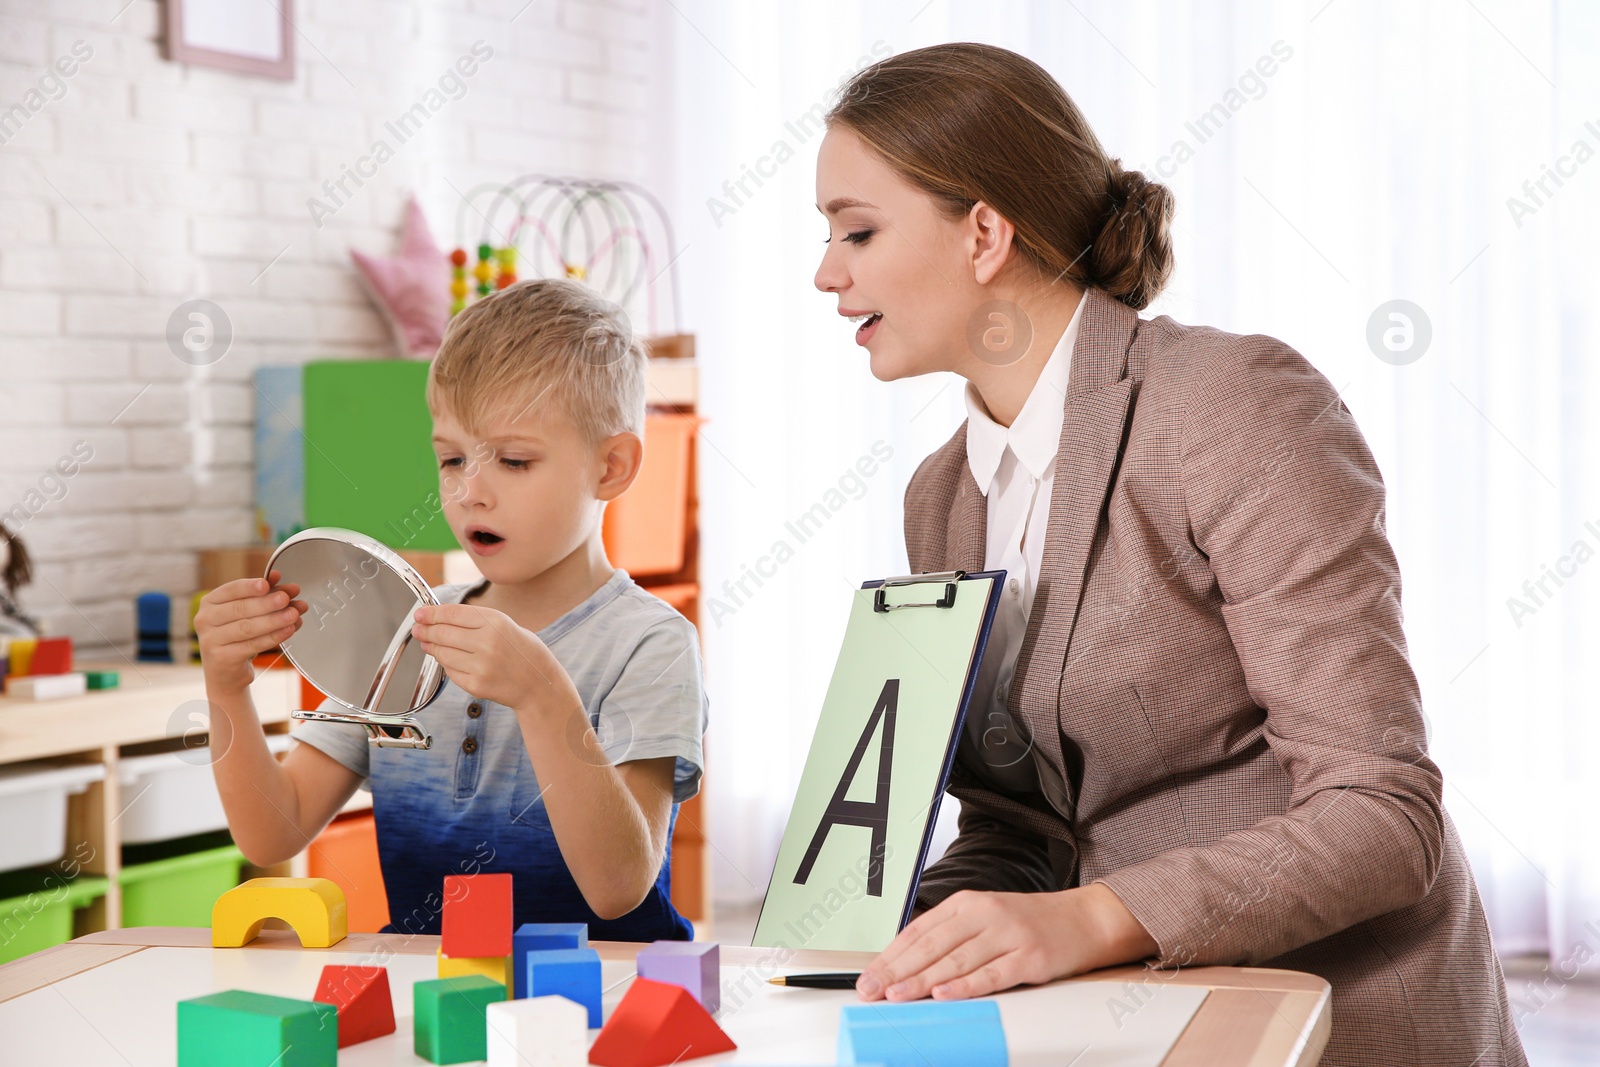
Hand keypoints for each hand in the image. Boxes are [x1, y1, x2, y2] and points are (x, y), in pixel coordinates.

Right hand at [195, 571, 306, 692]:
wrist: (226, 672)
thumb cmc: (237, 637)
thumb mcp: (248, 613)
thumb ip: (263, 594)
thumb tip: (276, 577)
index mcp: (210, 602)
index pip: (231, 590)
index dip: (250, 586)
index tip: (267, 584)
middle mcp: (205, 619)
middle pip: (240, 609)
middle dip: (267, 603)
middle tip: (287, 599)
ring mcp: (210, 640)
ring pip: (247, 627)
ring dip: (274, 620)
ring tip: (293, 615)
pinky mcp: (221, 658)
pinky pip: (252, 645)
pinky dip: (273, 637)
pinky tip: (288, 630)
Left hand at [410, 603, 576, 712]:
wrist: (540, 685)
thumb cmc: (524, 652)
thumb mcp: (506, 625)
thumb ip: (475, 621)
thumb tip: (438, 619)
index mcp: (496, 622)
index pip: (452, 614)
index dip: (431, 613)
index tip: (420, 614)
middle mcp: (487, 642)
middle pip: (443, 633)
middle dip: (426, 630)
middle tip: (418, 630)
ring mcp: (481, 665)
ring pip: (442, 653)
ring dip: (432, 648)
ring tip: (429, 644)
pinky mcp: (476, 684)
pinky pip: (450, 672)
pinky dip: (446, 665)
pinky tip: (448, 660)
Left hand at [855, 883, 1156, 1001]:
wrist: (1084, 919)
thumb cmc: (1030, 923)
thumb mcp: (985, 918)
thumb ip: (951, 936)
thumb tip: (908, 963)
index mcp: (968, 903)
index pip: (919, 930)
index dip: (890, 955)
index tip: (869, 976)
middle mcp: (985, 914)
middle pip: (932, 944)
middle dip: (897, 969)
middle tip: (873, 989)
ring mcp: (1008, 935)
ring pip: (956, 959)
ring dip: (923, 980)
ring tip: (898, 995)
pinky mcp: (1029, 957)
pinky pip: (992, 974)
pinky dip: (966, 985)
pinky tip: (946, 993)